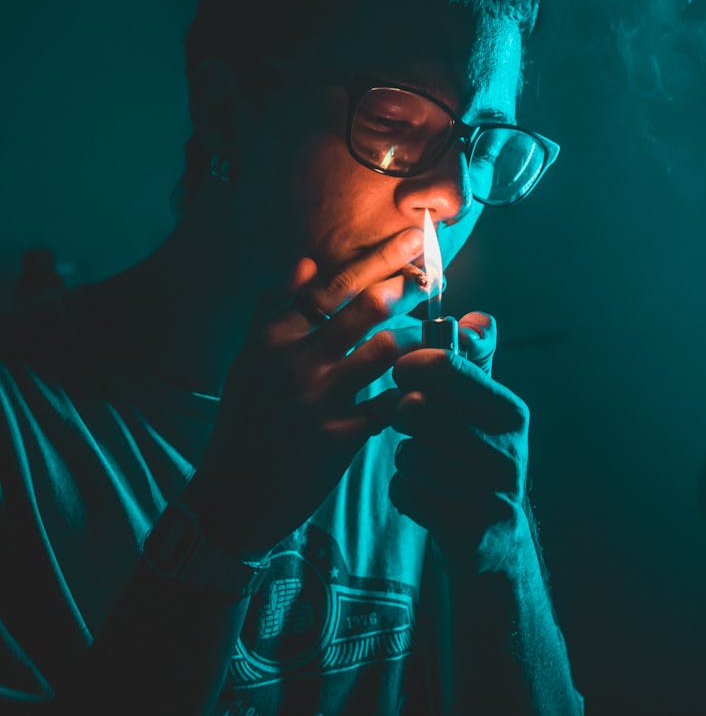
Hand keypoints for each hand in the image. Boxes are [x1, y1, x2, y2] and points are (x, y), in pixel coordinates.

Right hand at [185, 227, 423, 556]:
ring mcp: (318, 398)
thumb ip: (274, 308)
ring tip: (444, 327)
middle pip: (364, 306)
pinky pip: (391, 404)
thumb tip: (308, 262)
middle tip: (438, 274)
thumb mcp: (247, 359)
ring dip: (419, 336)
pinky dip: (416, 391)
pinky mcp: (339, 437)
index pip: (333, 283)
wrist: (231, 495)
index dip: (378, 258)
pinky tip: (437, 384)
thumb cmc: (246, 420)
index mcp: (275, 335)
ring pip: (385, 350)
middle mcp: (296, 360)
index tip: (413, 239)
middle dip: (408, 285)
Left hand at [388, 312, 532, 575]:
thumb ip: (474, 357)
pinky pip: (408, 493)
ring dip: (407, 457)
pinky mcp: (470, 531)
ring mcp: (491, 494)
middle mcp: (508, 450)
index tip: (404, 371)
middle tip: (410, 418)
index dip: (413, 364)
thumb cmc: (477, 453)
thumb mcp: (483, 401)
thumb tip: (474, 318)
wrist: (496, 540)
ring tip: (425, 462)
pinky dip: (406, 493)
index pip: (446, 366)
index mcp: (509, 410)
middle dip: (404, 414)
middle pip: (418, 408)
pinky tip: (426, 495)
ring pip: (410, 453)